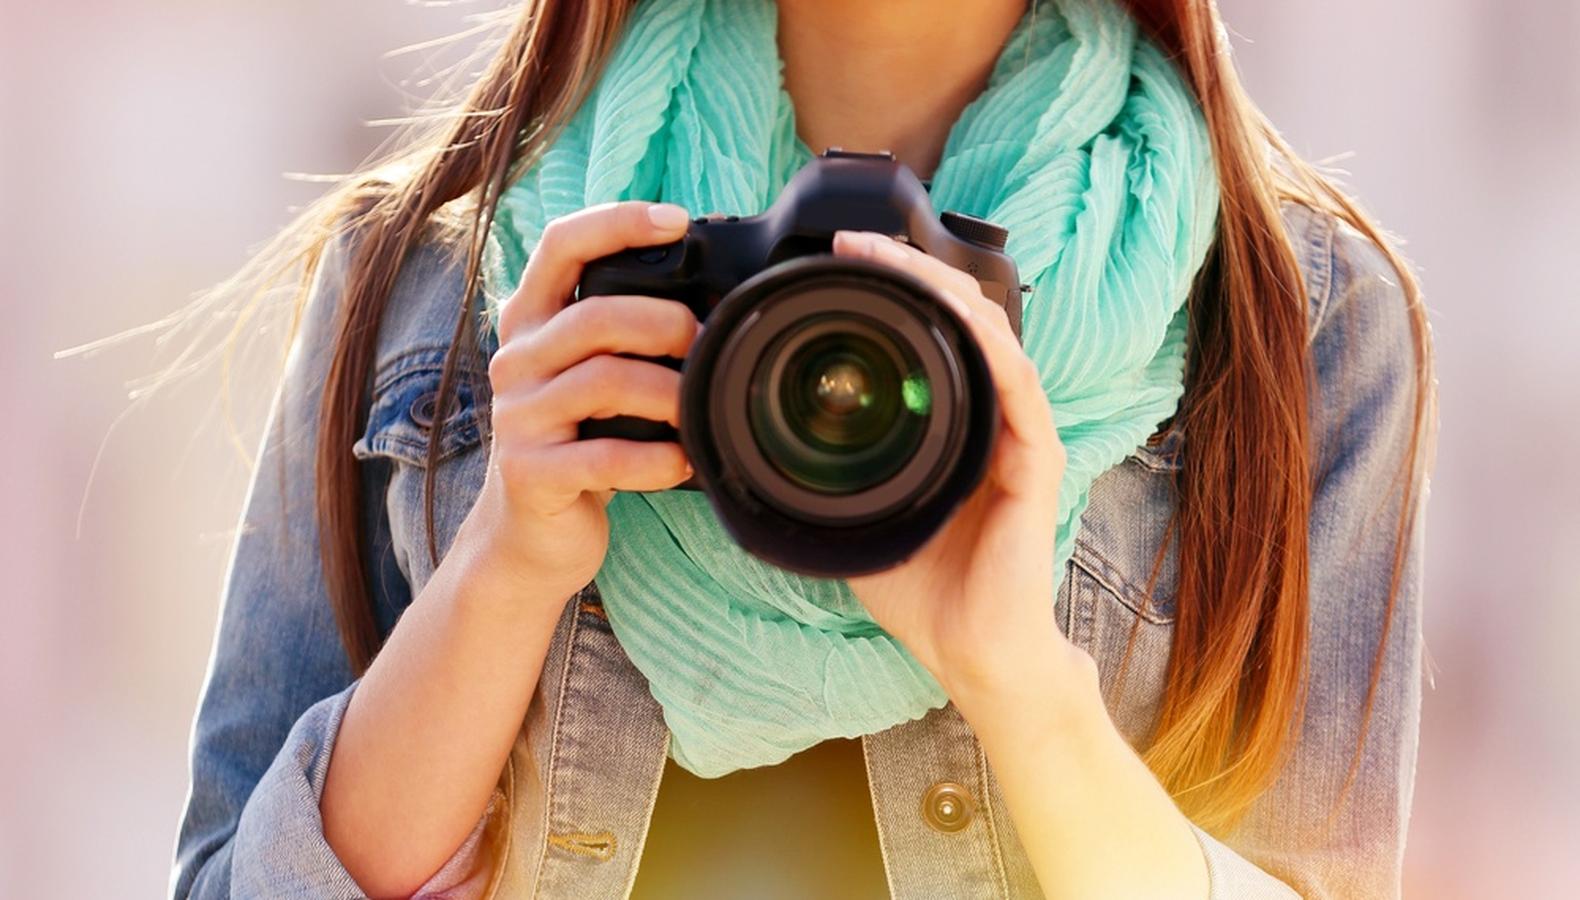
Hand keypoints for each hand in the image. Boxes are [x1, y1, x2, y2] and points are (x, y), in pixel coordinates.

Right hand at [466, 200, 699, 607]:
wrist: (532, 535)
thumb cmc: (580, 442)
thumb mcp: (591, 376)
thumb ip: (624, 334)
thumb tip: (714, 301)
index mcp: (530, 322)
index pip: (560, 245)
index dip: (617, 222)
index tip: (677, 220)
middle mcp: (515, 361)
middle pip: (593, 316)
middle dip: (663, 322)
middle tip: (703, 342)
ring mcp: (517, 418)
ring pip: (602, 382)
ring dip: (669, 392)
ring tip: (700, 407)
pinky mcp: (530, 473)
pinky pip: (604, 457)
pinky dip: (656, 459)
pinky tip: (682, 461)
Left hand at [832, 230, 1083, 710]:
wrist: (973, 655)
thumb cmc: (924, 593)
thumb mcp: (855, 517)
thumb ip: (824, 477)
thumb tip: (752, 451)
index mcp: (952, 426)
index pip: (930, 335)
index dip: (892, 290)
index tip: (838, 262)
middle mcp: (989, 419)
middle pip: (962, 317)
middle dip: (912, 271)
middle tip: (856, 244)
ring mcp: (1018, 436)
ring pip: (992, 336)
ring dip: (944, 290)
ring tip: (894, 260)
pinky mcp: (1037, 461)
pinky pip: (1018, 387)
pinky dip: (988, 345)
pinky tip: (955, 314)